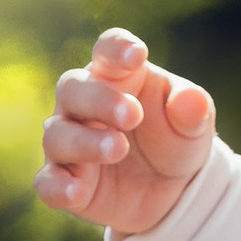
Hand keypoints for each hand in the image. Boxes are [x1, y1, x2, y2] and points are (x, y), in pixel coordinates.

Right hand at [34, 29, 215, 232]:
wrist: (173, 191)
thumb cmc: (175, 139)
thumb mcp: (193, 124)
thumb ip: (193, 109)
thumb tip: (193, 101)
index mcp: (117, 76)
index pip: (107, 50)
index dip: (117, 48)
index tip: (137, 56)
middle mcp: (83, 104)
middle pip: (73, 88)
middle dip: (99, 100)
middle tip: (132, 115)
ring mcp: (69, 143)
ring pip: (58, 135)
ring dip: (85, 142)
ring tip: (118, 149)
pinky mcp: (64, 181)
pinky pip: (48, 183)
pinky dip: (57, 186)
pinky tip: (76, 192)